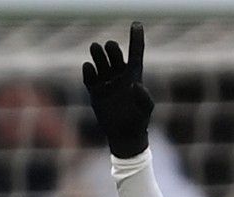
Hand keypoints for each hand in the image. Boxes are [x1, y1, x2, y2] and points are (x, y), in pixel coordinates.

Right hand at [82, 22, 153, 157]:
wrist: (124, 135)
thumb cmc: (139, 121)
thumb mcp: (145, 109)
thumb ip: (144, 98)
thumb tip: (135, 85)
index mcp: (134, 75)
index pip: (135, 53)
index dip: (136, 39)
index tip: (137, 24)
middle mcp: (119, 74)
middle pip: (114, 54)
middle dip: (111, 49)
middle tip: (110, 48)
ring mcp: (106, 81)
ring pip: (100, 60)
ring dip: (97, 53)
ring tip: (96, 49)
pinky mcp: (94, 90)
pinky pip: (89, 75)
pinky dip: (88, 70)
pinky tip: (89, 68)